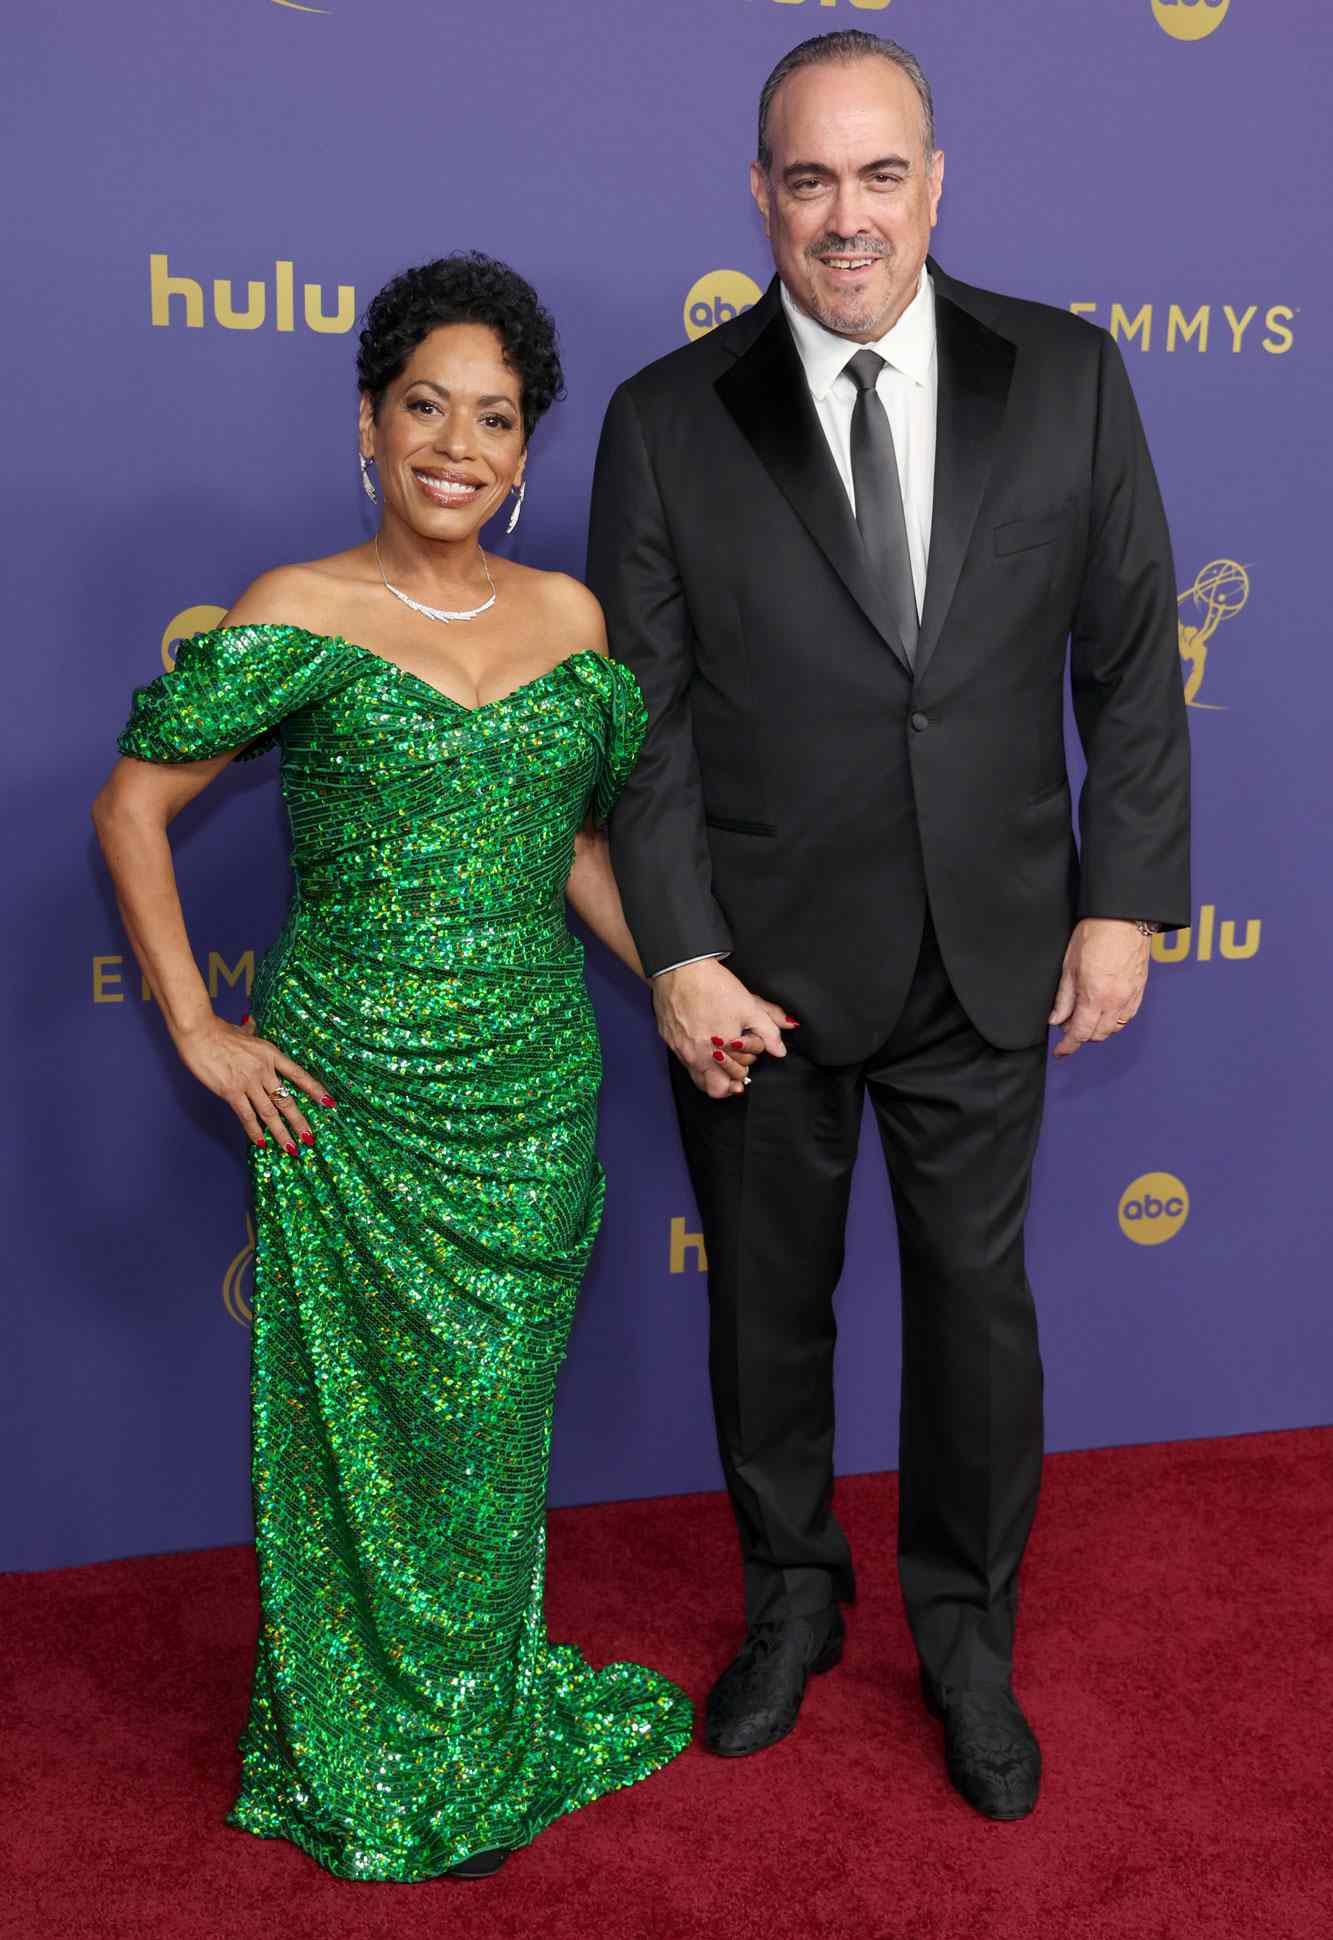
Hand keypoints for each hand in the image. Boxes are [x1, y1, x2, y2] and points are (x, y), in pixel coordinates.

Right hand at [172, 1012, 334, 1149]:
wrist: (199, 1032)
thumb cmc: (218, 1030)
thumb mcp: (243, 1030)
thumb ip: (250, 1032)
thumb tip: (251, 1024)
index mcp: (271, 1054)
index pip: (298, 1075)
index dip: (314, 1090)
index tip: (329, 1103)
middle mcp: (264, 1070)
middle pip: (287, 1100)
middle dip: (300, 1122)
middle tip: (310, 1138)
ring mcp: (249, 1082)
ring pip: (270, 1113)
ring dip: (281, 1133)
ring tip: (292, 1148)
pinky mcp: (231, 1092)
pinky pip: (247, 1116)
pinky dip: (255, 1131)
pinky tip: (262, 1142)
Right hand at [652, 959, 795, 1097]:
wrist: (681, 969)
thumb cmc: (714, 987)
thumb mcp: (750, 1008)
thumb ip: (769, 1032)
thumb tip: (780, 1050)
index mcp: (718, 1054)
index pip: (731, 1083)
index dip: (743, 1072)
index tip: (745, 1062)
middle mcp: (696, 1057)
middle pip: (712, 1089)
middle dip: (727, 1077)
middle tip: (736, 1061)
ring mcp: (679, 1049)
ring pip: (696, 1076)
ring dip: (710, 1070)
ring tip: (721, 1054)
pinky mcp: (668, 1038)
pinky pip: (682, 1057)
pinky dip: (695, 1054)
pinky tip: (703, 1037)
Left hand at [1048, 919, 1149, 1058]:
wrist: (1124, 917)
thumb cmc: (1095, 934)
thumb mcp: (1069, 966)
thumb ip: (1064, 998)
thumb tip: (1056, 1019)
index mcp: (1095, 996)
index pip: (1080, 1033)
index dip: (1068, 1046)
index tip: (1061, 1052)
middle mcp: (1115, 1001)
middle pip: (1098, 1035)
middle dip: (1081, 1036)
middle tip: (1068, 1025)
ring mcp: (1131, 996)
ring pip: (1114, 1028)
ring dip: (1099, 1029)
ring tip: (1085, 1017)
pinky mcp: (1140, 990)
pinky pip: (1128, 1016)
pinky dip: (1114, 1020)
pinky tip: (1105, 1011)